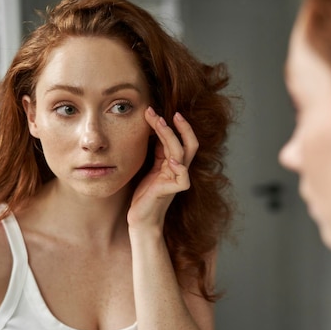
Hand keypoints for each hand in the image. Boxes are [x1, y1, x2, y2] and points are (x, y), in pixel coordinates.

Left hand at [127, 107, 198, 229]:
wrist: (140, 218)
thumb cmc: (144, 193)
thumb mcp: (150, 166)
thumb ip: (156, 150)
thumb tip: (155, 127)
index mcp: (173, 163)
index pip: (180, 139)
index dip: (172, 125)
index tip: (156, 111)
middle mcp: (178, 170)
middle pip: (190, 144)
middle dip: (183, 127)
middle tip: (172, 113)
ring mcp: (177, 180)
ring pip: (182, 154)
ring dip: (171, 136)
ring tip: (160, 123)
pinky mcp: (172, 191)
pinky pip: (183, 178)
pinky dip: (179, 168)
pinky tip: (171, 160)